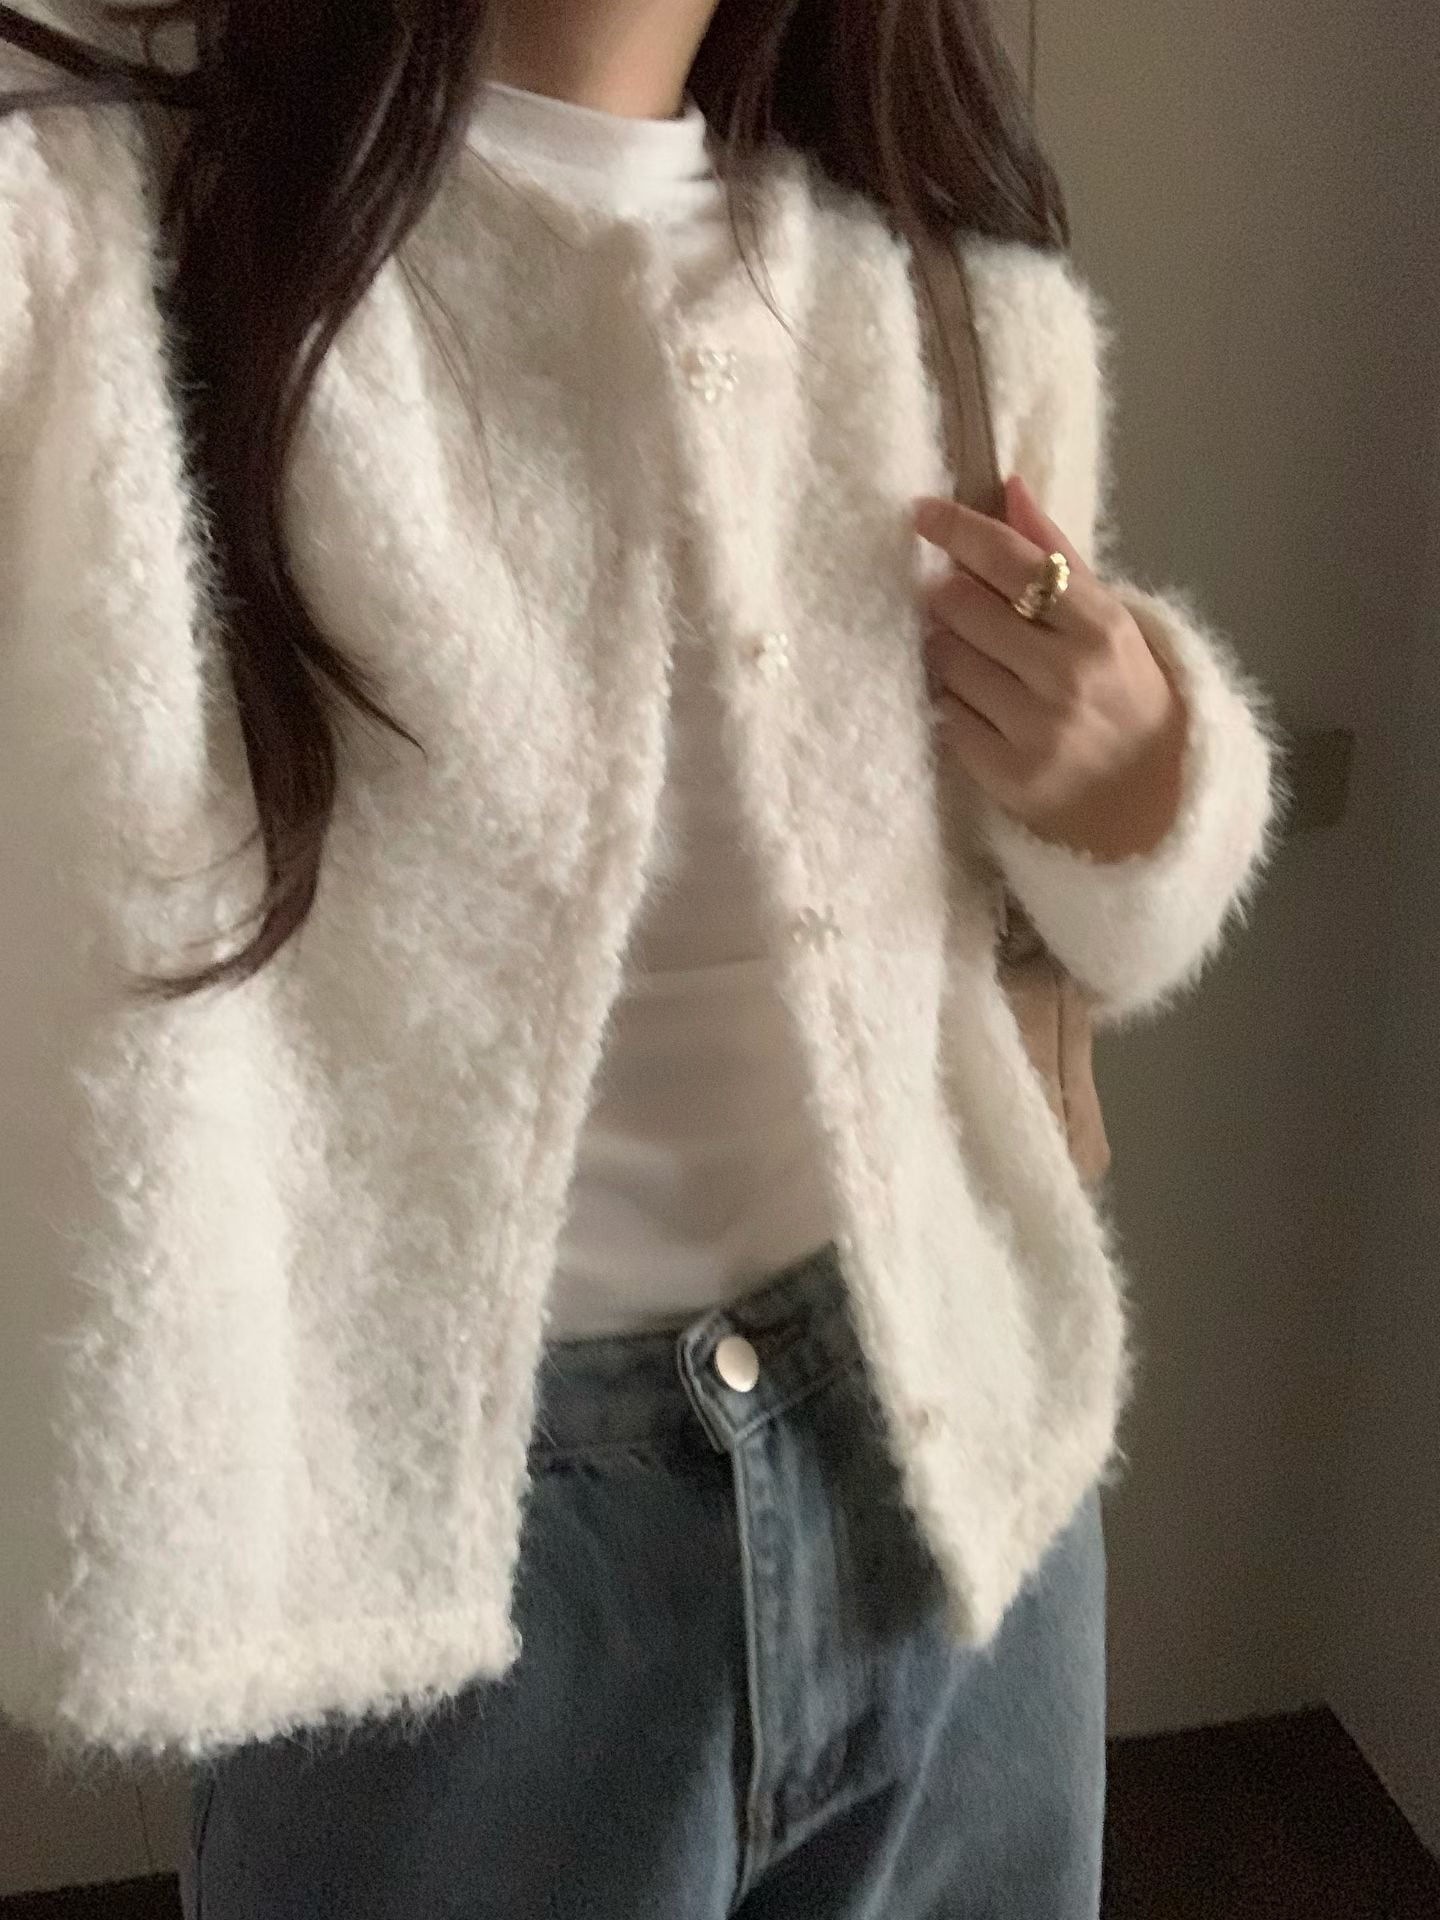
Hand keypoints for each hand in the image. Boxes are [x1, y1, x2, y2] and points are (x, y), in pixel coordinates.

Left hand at [917, 474, 1186, 861]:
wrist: (1152, 801)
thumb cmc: (1125, 695)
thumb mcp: (1108, 620)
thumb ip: (1055, 556)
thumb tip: (1007, 488)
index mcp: (1101, 625)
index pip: (1013, 561)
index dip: (959, 530)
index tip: (922, 512)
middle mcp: (1068, 674)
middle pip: (963, 607)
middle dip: (950, 598)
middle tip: (960, 606)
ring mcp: (1035, 728)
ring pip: (946, 660)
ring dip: (947, 651)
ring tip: (979, 662)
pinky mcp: (1006, 774)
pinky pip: (945, 715)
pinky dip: (952, 703)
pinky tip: (981, 706)